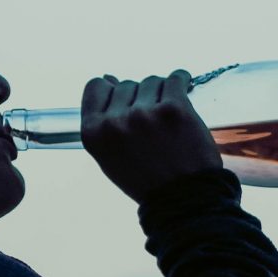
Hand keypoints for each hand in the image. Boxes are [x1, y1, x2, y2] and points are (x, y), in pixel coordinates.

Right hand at [80, 70, 223, 205]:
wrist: (182, 198)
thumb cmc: (145, 178)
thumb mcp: (110, 154)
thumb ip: (103, 118)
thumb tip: (109, 79)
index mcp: (93, 132)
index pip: (96, 86)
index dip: (112, 91)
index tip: (126, 102)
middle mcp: (115, 121)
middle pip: (126, 84)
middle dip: (139, 98)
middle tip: (152, 123)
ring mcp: (144, 113)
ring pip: (151, 81)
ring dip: (161, 94)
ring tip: (168, 118)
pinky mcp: (174, 109)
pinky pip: (176, 78)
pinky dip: (182, 81)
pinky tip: (183, 90)